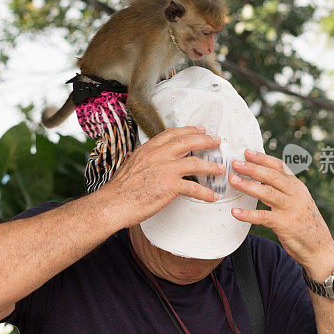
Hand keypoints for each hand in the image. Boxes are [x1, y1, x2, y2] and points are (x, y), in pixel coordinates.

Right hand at [98, 126, 224, 228]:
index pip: (171, 134)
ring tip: (220, 168)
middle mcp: (158, 155)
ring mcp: (165, 169)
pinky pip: (194, 188)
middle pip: (187, 142)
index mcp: (148, 150)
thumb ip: (137, 159)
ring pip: (195, 163)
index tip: (199, 130)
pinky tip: (212, 196)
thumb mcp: (128, 166)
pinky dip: (205, 192)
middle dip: (205, 140)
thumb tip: (136, 155)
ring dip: (211, 166)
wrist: (113, 204)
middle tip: (216, 140)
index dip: (188, 130)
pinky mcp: (170, 186)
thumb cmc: (119, 190)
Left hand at [229, 149, 333, 279]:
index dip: (262, 159)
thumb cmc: (305, 224)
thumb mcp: (298, 201)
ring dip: (248, 185)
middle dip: (252, 168)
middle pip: (271, 176)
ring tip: (232, 180)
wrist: (320, 249)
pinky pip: (263, 217)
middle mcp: (295, 194)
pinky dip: (248, 215)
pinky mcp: (285, 224)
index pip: (279, 167)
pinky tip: (235, 212)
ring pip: (267, 193)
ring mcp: (291, 209)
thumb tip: (261, 178)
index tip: (247, 152)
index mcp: (297, 187)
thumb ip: (283, 190)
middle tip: (235, 163)